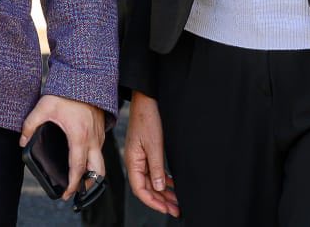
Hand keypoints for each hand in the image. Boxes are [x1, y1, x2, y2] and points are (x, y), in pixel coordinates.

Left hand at [18, 94, 104, 198]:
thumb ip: (30, 125)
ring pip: (100, 160)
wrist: (87, 76)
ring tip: (79, 178)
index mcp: (79, 135)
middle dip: (88, 184)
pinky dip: (94, 159)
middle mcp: (93, 138)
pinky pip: (100, 149)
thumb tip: (23, 142)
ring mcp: (99, 134)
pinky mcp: (101, 128)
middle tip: (76, 191)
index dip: (72, 184)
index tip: (66, 193)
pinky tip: (82, 158)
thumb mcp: (44, 107)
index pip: (78, 167)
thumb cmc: (67, 92)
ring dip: (92, 172)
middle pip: (97, 169)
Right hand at [124, 92, 178, 217]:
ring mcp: (141, 158)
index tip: (166, 209)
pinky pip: (154, 171)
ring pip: (152, 181)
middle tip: (175, 209)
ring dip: (163, 191)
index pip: (140, 190)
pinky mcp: (147, 152)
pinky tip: (172, 184)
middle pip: (147, 188)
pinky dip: (163, 180)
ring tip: (176, 200)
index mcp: (133, 162)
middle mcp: (135, 162)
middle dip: (161, 200)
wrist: (146, 100)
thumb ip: (156, 168)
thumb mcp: (154, 145)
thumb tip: (159, 187)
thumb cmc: (147, 119)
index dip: (153, 202)